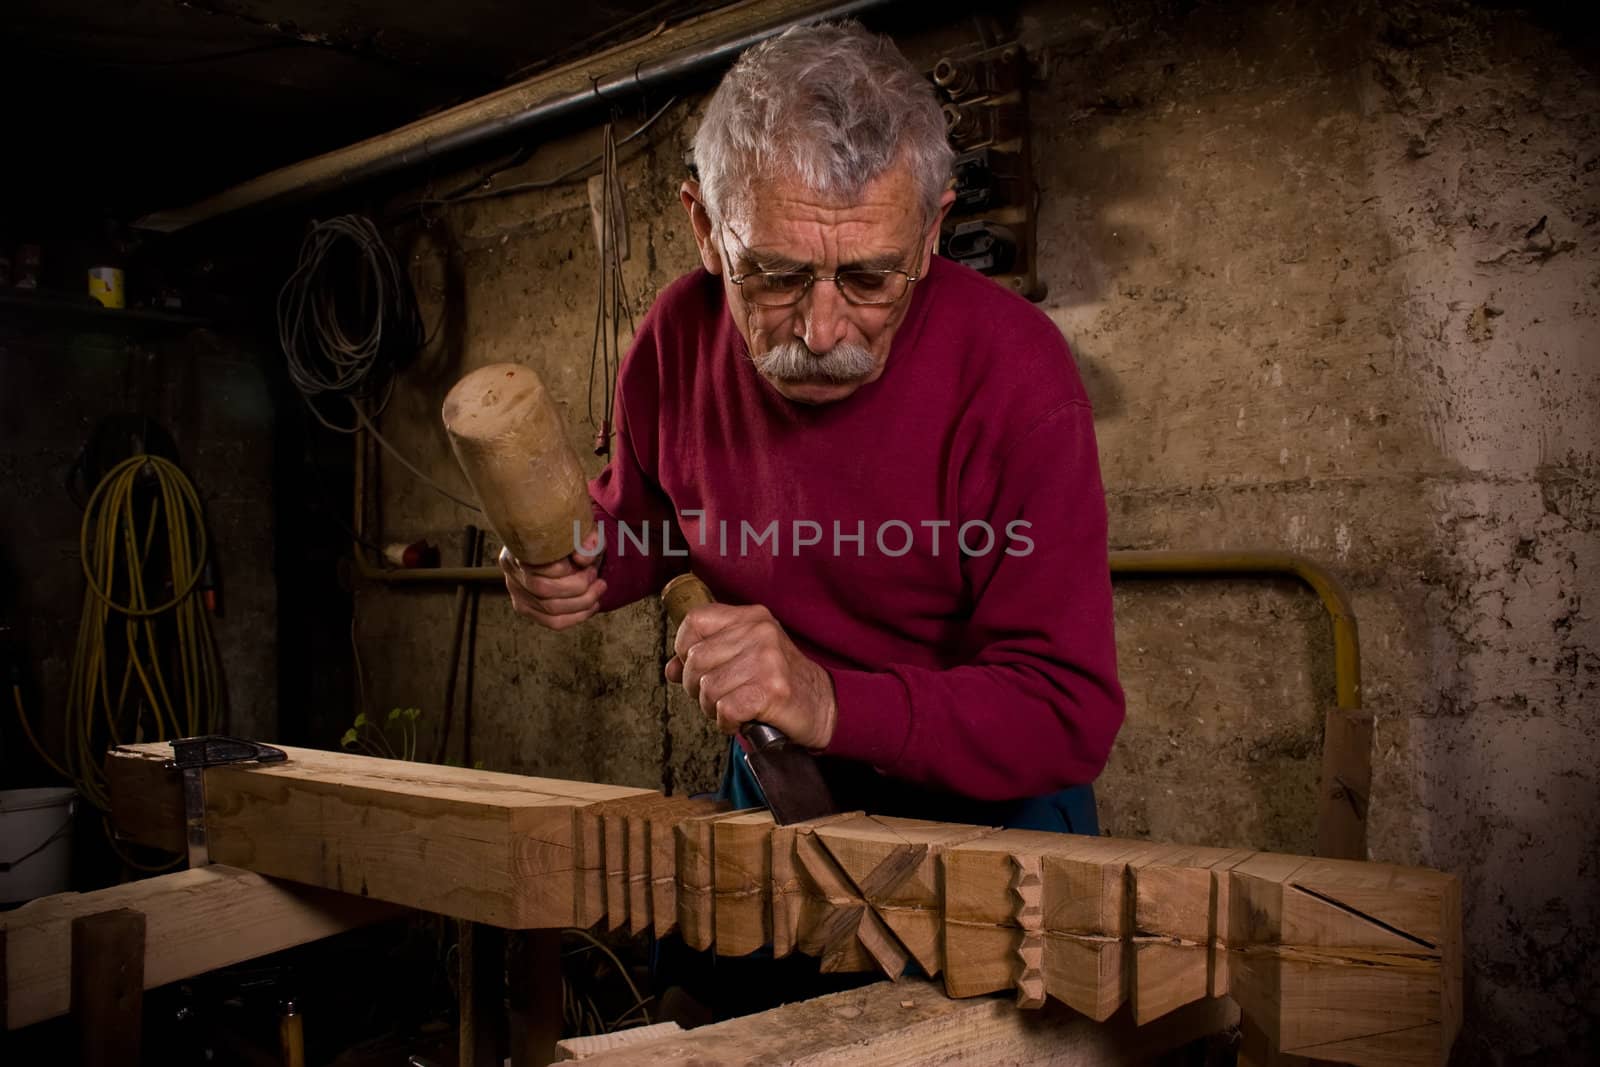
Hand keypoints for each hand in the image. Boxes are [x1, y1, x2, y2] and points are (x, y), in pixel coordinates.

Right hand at [500, 530, 605, 630]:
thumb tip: (583, 558)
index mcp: (520, 545)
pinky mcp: (526, 608)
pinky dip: (578, 616)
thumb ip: (587, 538)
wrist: (563, 542)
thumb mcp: (582, 527)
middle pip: (542, 589)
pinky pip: (553, 622)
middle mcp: (512, 569)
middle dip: (578, 586)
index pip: (539, 565)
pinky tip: (593, 605)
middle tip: (596, 575)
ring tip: (599, 588)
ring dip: (583, 602)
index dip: (567, 568)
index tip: (588, 562)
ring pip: (550, 609)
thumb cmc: (570, 533)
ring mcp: (516, 591)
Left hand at [665, 603, 836, 749]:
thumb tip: (670, 669)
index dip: (683, 649)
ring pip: (707, 688)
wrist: (823, 706)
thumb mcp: (744, 657)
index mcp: (751, 617)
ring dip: (712, 708)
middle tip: (717, 696)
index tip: (697, 668)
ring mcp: (767, 660)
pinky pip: (725, 708)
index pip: (694, 621)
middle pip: (695, 659)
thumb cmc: (779, 682)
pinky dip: (727, 722)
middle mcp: (759, 632)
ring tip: (733, 708)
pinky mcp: (772, 690)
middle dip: (696, 687)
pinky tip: (741, 719)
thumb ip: (706, 658)